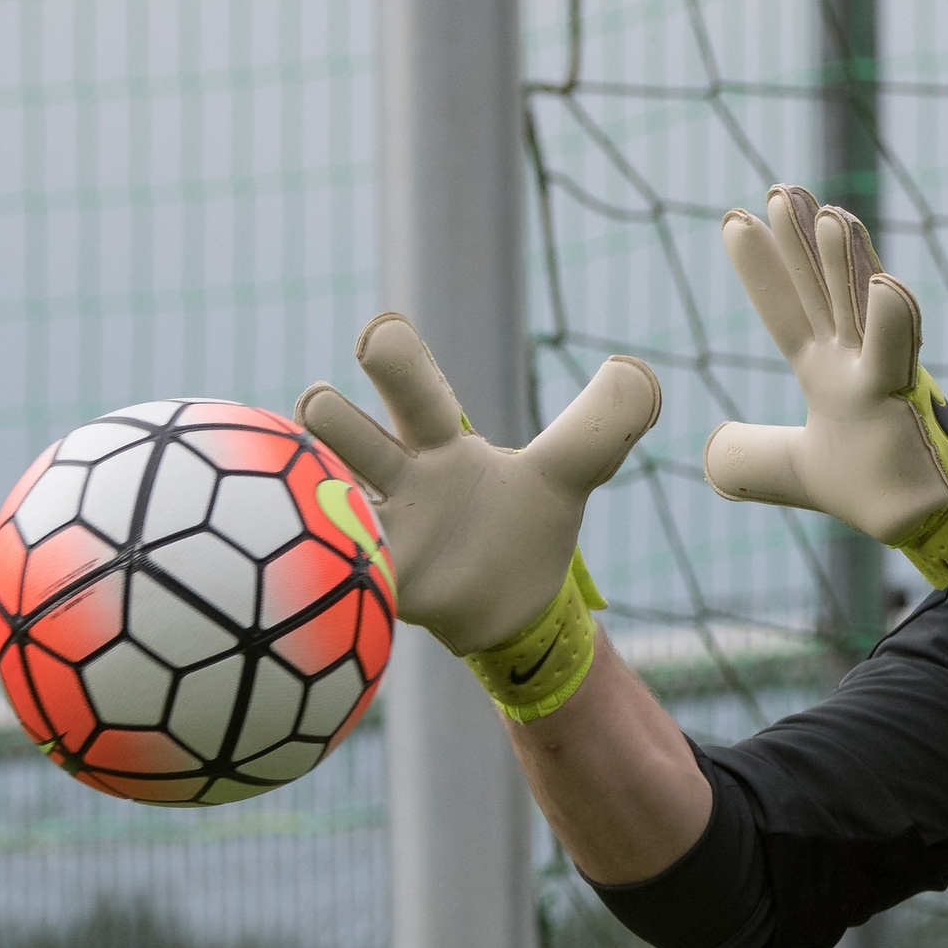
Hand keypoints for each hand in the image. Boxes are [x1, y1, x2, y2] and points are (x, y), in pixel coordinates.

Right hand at [297, 312, 660, 718]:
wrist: (508, 612)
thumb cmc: (523, 529)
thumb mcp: (565, 477)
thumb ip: (596, 430)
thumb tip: (640, 375)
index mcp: (437, 444)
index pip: (411, 387)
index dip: (393, 356)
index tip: (380, 336)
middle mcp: (392, 478)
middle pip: (335, 427)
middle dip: (325, 414)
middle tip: (320, 408)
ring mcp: (370, 530)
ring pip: (311, 492)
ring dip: (308, 487)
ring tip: (320, 495)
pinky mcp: (367, 583)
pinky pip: (321, 564)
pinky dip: (317, 558)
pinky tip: (316, 559)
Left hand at [706, 185, 947, 610]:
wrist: (922, 522)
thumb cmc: (874, 489)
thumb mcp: (793, 469)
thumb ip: (752, 456)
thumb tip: (709, 452)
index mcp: (826, 371)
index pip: (786, 310)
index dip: (761, 268)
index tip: (733, 221)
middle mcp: (854, 359)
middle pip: (820, 289)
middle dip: (800, 241)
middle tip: (779, 189)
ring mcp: (881, 371)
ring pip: (859, 306)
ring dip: (843, 261)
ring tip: (826, 212)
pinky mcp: (904, 397)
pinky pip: (897, 353)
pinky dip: (891, 319)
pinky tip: (884, 282)